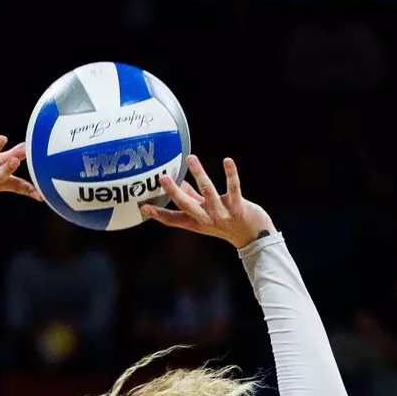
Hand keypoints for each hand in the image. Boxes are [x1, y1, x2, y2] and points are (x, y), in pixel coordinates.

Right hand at [141, 155, 273, 248]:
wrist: (254, 237)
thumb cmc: (228, 222)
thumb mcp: (206, 214)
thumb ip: (192, 198)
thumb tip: (179, 182)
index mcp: (196, 223)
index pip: (173, 220)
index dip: (158, 214)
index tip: (143, 207)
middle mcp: (207, 220)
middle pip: (187, 205)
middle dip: (174, 192)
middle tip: (162, 178)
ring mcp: (222, 215)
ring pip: (208, 192)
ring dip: (199, 174)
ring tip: (190, 158)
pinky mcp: (238, 208)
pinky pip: (233, 188)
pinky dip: (230, 174)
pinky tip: (227, 160)